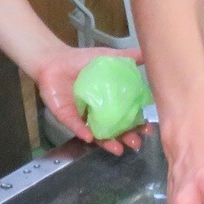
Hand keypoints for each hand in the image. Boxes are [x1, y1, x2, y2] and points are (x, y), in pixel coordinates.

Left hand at [29, 44, 147, 153]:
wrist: (54, 60)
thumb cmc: (81, 60)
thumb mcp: (108, 58)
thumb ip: (127, 57)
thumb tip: (148, 54)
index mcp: (109, 101)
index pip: (127, 116)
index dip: (138, 124)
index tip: (148, 129)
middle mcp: (97, 113)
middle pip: (115, 130)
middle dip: (126, 138)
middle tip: (136, 143)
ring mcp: (83, 117)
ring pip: (96, 135)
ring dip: (107, 143)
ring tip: (118, 149)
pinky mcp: (67, 117)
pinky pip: (76, 126)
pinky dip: (83, 132)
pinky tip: (90, 137)